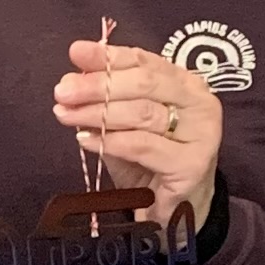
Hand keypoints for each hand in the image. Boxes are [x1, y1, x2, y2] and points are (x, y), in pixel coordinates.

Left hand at [51, 37, 221, 231]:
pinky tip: (87, 140)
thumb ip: (104, 99)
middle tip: (63, 91)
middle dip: (98, 85)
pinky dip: (110, 141)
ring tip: (66, 115)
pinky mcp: (192, 163)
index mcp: (184, 84)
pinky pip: (142, 145)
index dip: (108, 56)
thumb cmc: (149, 164)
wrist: (175, 212)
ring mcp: (201, 133)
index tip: (75, 52)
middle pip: (144, 83)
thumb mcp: (122, 125)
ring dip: (98, 113)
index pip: (144, 61)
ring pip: (142, 113)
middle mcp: (199, 103)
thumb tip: (71, 77)